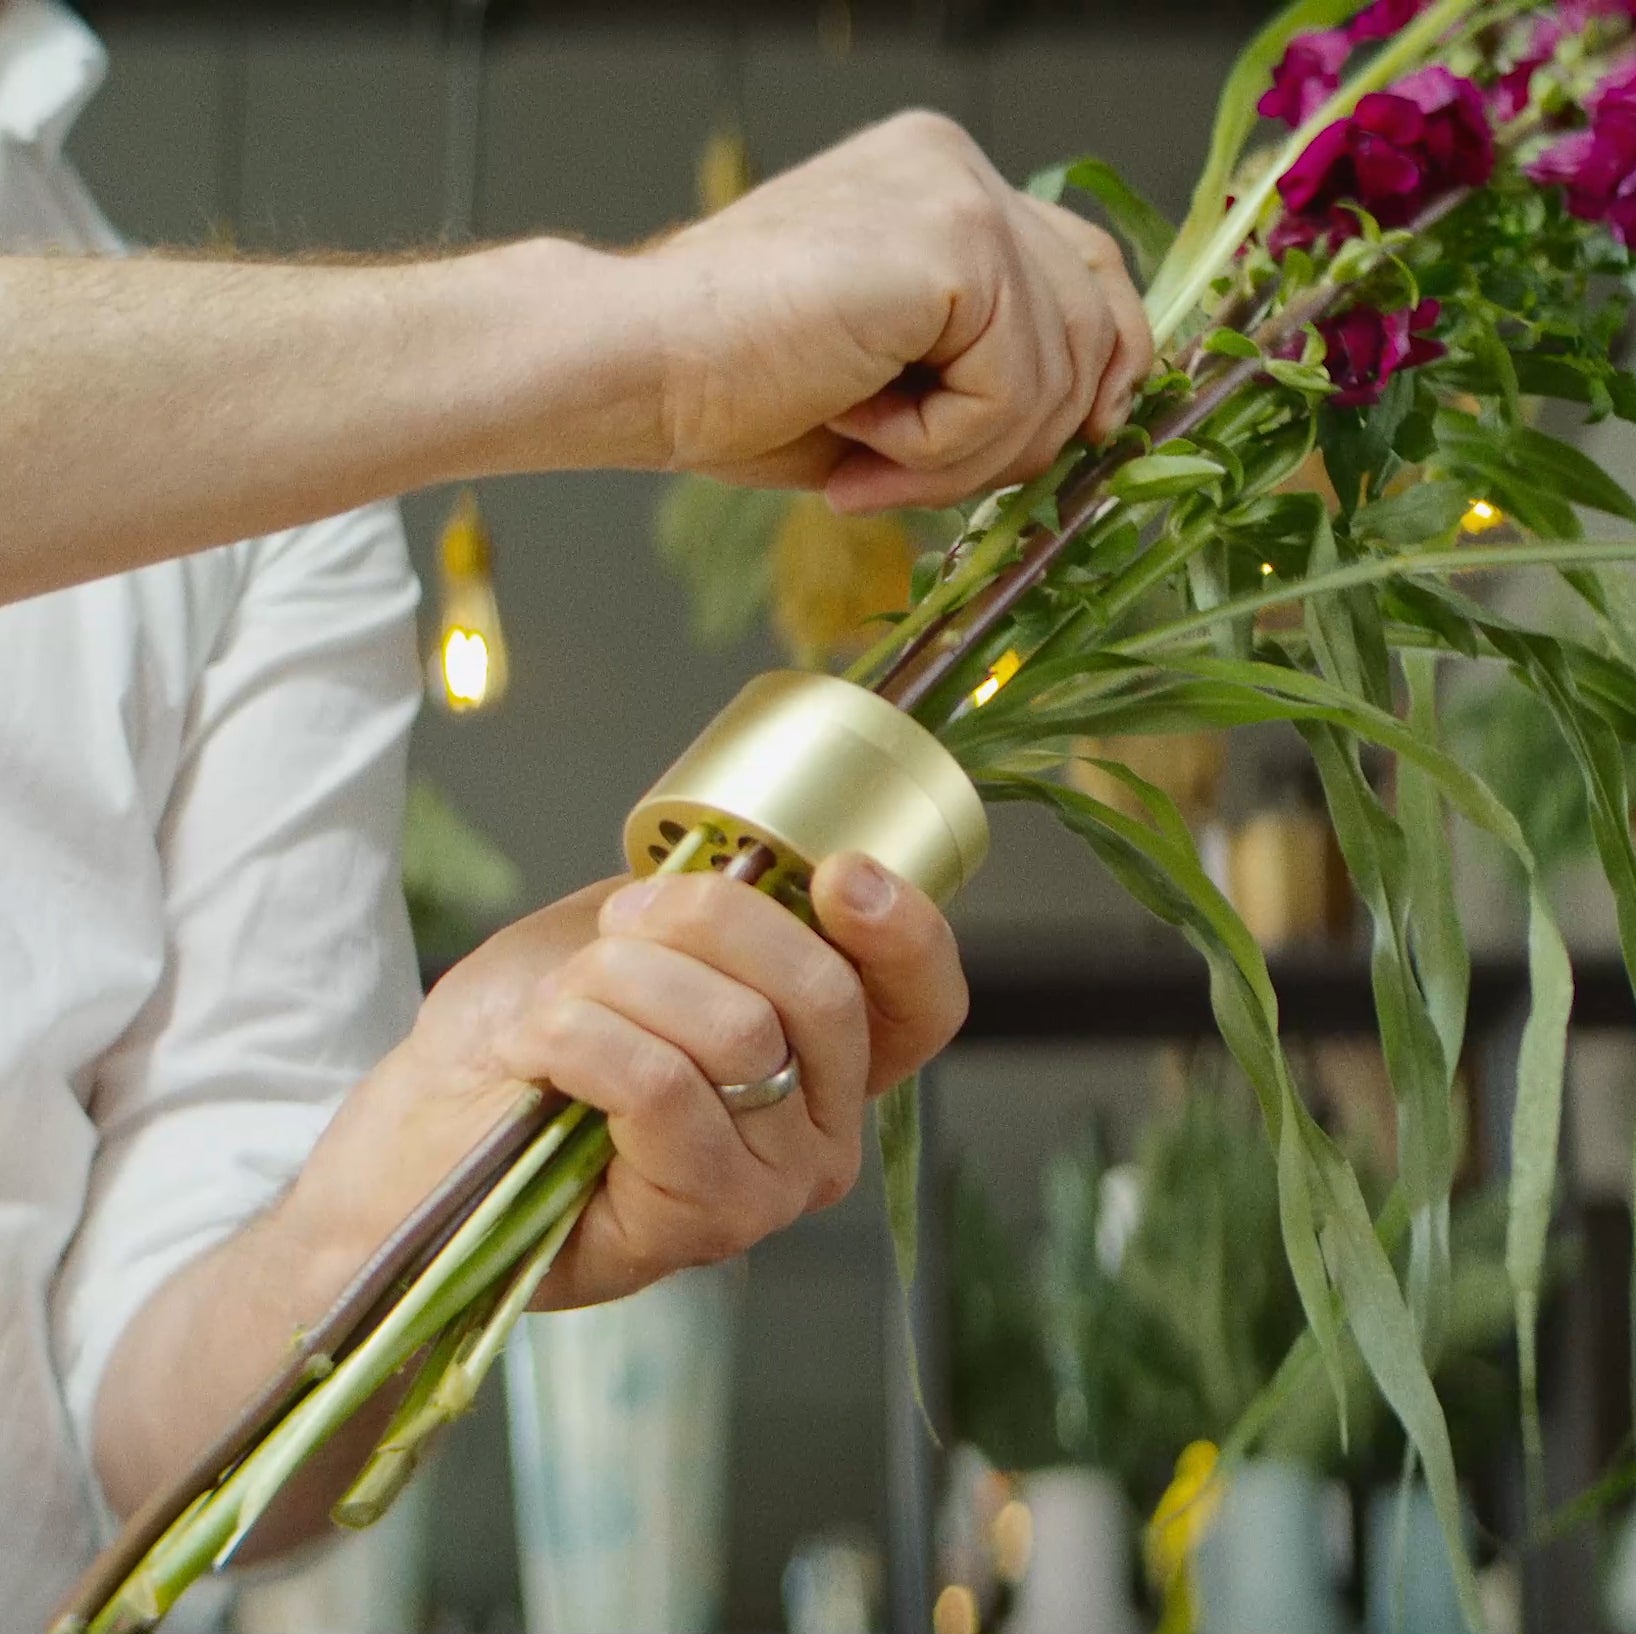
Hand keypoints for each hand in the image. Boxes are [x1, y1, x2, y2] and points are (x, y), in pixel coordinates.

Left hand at [292, 854, 966, 1308]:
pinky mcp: (700, 1224)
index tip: (835, 871)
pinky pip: (662, 1087)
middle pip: (825, 993)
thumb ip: (712, 910)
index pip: (921, 1002)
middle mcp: (819, 1132)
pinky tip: (542, 1059)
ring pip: (737, 1031)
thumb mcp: (632, 934)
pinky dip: (583, 1040)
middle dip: (702, 922)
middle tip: (616, 930)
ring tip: (558, 1011)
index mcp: (822, 1057)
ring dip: (617, 984)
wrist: (414, 1142)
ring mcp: (769, 1188)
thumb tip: (765, 862)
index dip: (903, 930)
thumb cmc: (523, 1037)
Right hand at [637, 108, 1152, 511]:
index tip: (1083, 438)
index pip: (1086, 268)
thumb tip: (1088, 421)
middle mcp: (959, 167)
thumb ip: (985, 370)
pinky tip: (859, 432)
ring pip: (1056, 374)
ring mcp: (959, 194)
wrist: (642, 367)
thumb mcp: (895, 380)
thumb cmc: (739, 386)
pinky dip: (939, 449)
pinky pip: (1011, 391)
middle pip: (1088, 327)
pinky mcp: (952, 242)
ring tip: (866, 463)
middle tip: (906, 481)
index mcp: (941, 183)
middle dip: (1020, 441)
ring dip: (965, 459)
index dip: (1104, 363)